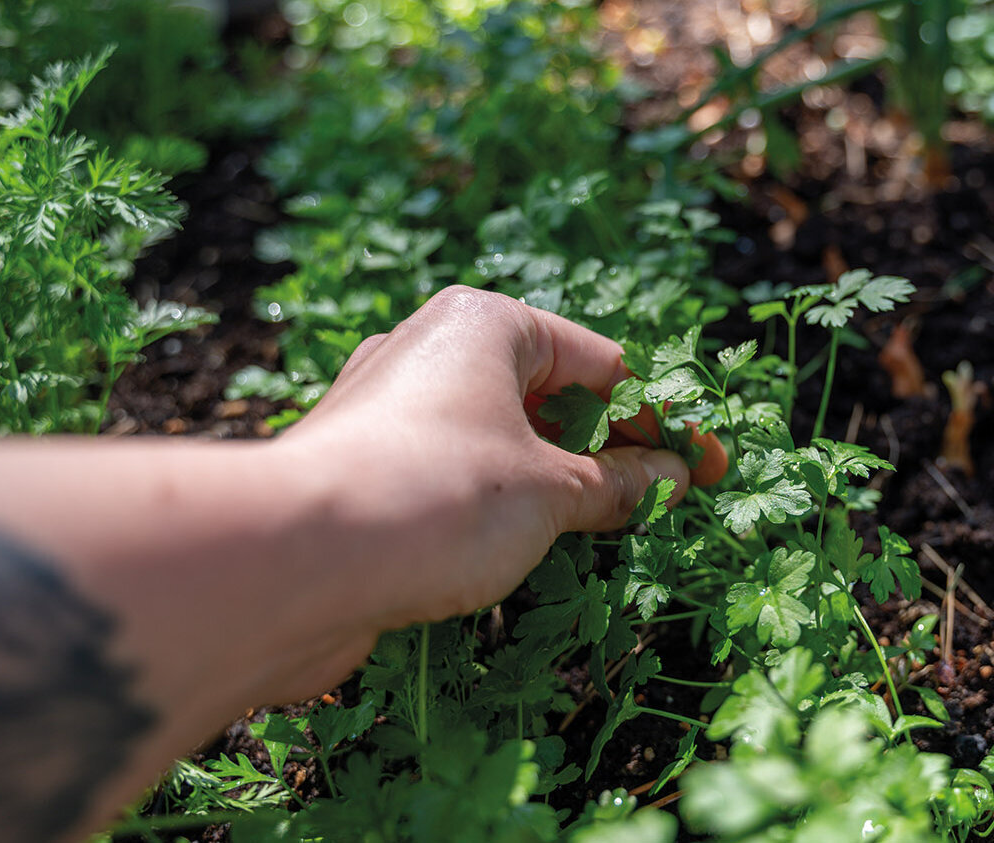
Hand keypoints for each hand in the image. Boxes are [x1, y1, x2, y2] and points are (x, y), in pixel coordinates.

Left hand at [283, 286, 706, 630]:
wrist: (291, 561)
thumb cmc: (437, 498)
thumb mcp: (553, 491)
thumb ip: (620, 482)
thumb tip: (671, 478)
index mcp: (485, 324)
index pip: (603, 364)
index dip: (661, 420)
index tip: (703, 468)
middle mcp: (431, 349)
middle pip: (551, 396)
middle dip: (609, 449)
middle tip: (662, 502)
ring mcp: (390, 408)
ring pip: (501, 438)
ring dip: (557, 482)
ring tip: (604, 530)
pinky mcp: (362, 466)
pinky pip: (455, 473)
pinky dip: (501, 504)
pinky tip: (526, 549)